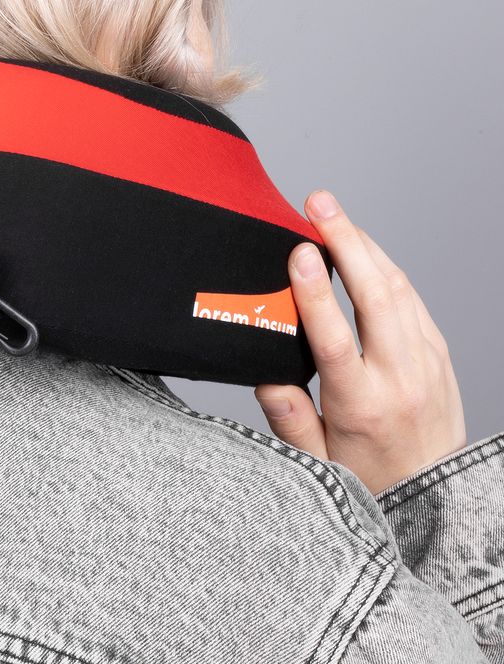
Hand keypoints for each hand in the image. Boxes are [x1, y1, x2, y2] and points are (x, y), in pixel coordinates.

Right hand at [254, 189, 467, 494]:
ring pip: (398, 288)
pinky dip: (384, 265)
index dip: (315, 293)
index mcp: (361, 406)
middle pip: (374, 297)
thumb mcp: (318, 466)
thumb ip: (289, 421)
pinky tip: (361, 246)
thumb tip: (265, 376)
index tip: (298, 252)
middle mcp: (399, 378)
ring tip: (332, 212)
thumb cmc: (370, 480)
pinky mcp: (438, 354)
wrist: (437, 500)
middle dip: (345, 240)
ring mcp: (425, 363)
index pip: (336, 340)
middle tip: (318, 202)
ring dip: (364, 243)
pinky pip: (412, 299)